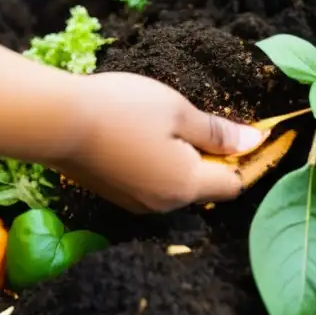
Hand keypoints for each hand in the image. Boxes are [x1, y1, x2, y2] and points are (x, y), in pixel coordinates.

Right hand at [58, 73, 267, 212]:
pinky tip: (152, 136)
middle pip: (207, 187)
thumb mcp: (179, 111)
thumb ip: (218, 132)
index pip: (235, 183)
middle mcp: (164, 205)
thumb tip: (254, 142)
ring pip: (179, 185)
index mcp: (186, 186)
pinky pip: (154, 184)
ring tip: (180, 124)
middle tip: (217, 123)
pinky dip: (165, 164)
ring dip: (190, 161)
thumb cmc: (124, 109)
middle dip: (219, 159)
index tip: (259, 133)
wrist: (56, 122)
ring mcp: (137, 204)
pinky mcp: (116, 196)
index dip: (252, 160)